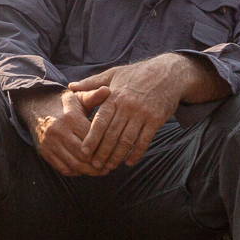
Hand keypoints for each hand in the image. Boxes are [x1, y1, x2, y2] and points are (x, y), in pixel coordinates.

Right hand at [17, 86, 109, 177]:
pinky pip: (63, 168)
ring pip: (74, 164)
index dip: (105, 146)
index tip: (114, 151)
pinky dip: (76, 172)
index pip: (92, 138)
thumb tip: (108, 90)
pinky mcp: (44, 152)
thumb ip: (93, 96)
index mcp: (70, 118)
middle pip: (84, 155)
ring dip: (89, 171)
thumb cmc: (64, 103)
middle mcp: (58, 131)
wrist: (36, 106)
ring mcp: (50, 144)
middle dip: (99, 163)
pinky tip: (85, 170)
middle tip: (110, 165)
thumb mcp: (78, 97)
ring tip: (100, 170)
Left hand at [68, 55, 193, 173]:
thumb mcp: (114, 73)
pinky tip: (129, 162)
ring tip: (110, 166)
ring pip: (127, 140)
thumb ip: (92, 83)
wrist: (168, 73)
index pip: (100, 121)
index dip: (92, 137)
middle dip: (102, 151)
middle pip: (112, 134)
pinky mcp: (156, 119)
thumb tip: (70, 86)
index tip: (84, 151)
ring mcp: (142, 113)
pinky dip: (137, 153)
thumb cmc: (138, 74)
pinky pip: (144, 140)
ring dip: (117, 155)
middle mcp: (127, 106)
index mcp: (114, 96)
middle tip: (95, 165)